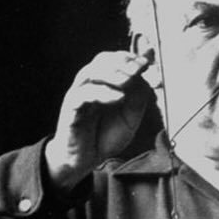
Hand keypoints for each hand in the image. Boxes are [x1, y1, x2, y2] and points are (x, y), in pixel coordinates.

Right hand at [45, 50, 154, 190]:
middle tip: (139, 68)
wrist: (86, 160)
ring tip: (130, 80)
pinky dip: (102, 93)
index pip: (113, 60)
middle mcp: (89, 85)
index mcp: (102, 83)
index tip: (147, 63)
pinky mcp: (71, 109)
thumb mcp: (130, 118)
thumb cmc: (105, 136)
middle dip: (122, 62)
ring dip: (112, 73)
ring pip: (90, 73)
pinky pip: (83, 95)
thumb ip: (138, 99)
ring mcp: (78, 95)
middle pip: (100, 60)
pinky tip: (119, 97)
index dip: (129, 58)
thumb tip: (145, 79)